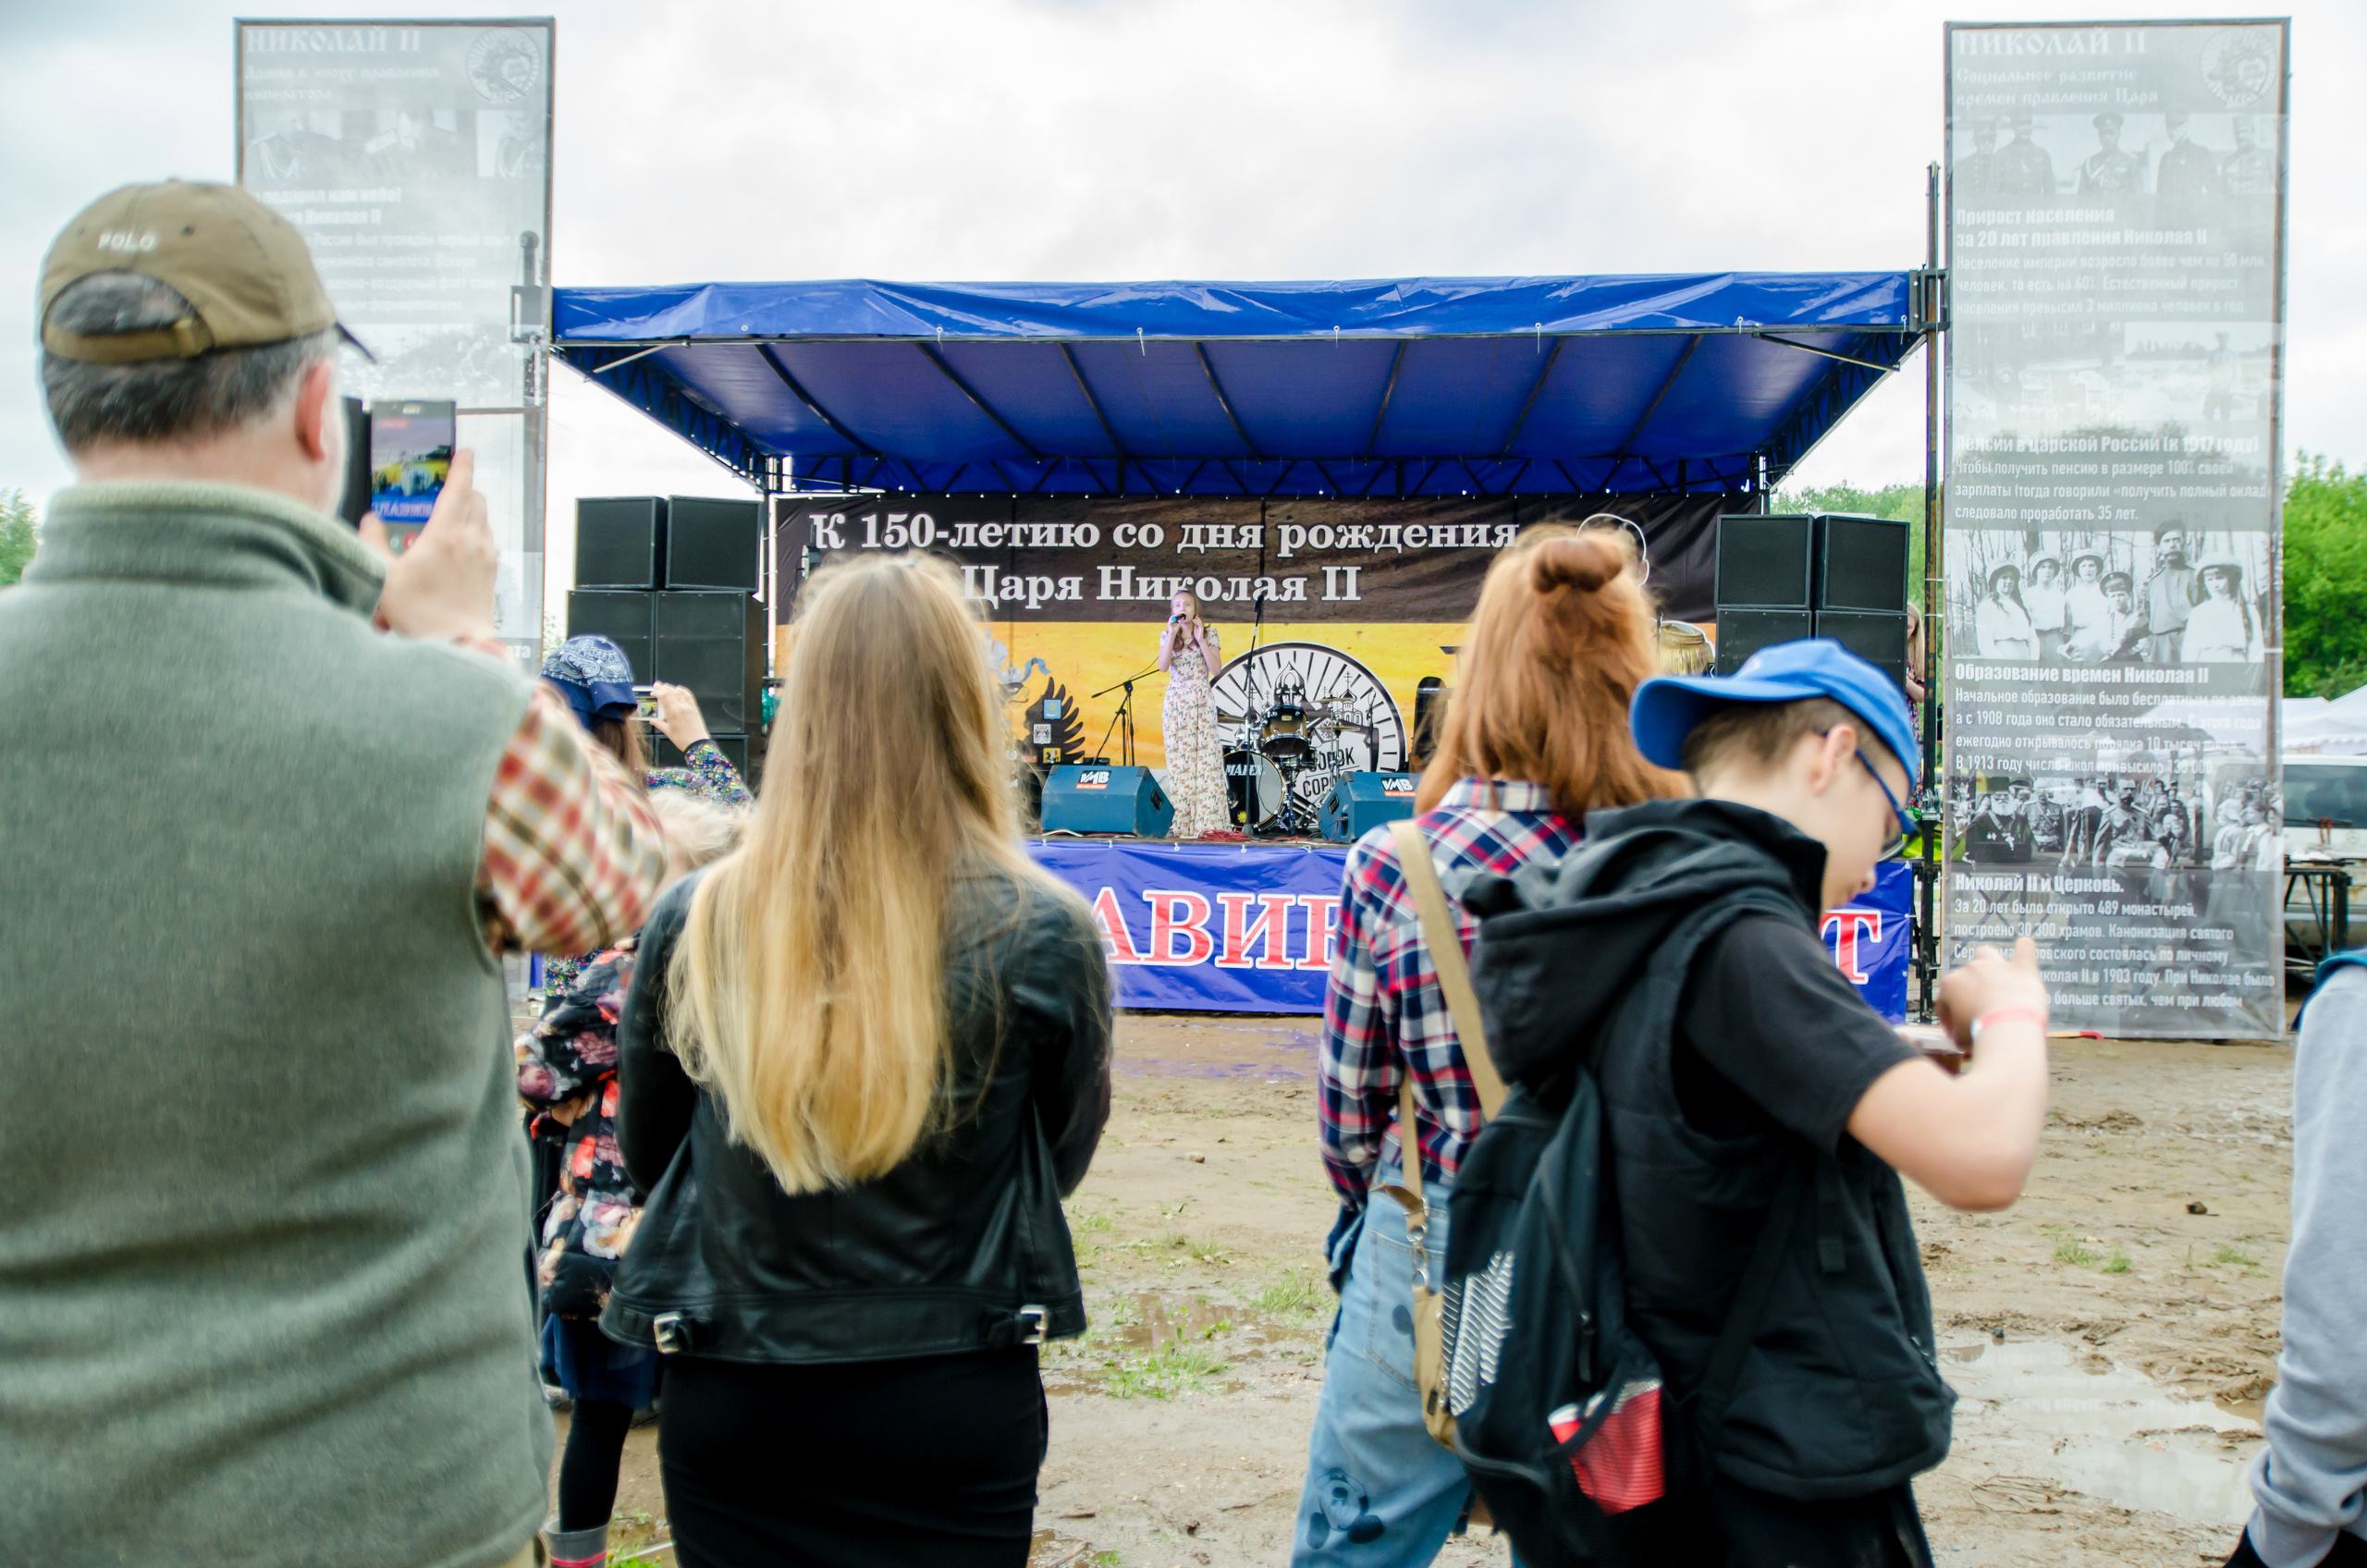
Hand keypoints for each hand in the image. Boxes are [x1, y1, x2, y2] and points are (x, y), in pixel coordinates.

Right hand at [363, 449, 497, 640]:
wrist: (456, 646)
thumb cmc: (419, 616)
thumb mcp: (382, 577)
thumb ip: (372, 543)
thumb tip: (370, 520)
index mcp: (446, 535)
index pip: (458, 489)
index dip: (462, 467)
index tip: (466, 452)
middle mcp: (471, 542)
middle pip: (477, 502)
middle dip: (467, 489)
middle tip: (453, 486)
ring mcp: (485, 559)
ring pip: (485, 522)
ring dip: (473, 512)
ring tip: (455, 516)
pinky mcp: (491, 577)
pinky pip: (489, 543)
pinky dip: (478, 534)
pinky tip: (464, 547)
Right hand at [649, 682, 708, 748]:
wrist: (697, 743)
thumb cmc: (681, 739)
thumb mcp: (667, 732)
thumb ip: (659, 724)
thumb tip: (652, 720)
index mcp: (672, 713)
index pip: (663, 697)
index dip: (657, 692)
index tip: (653, 691)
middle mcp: (680, 707)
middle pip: (670, 693)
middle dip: (662, 687)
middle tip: (657, 685)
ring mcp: (688, 706)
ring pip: (678, 693)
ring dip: (671, 688)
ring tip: (665, 686)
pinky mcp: (694, 708)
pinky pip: (688, 696)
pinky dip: (683, 691)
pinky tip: (679, 688)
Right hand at [1935, 936, 2047, 1051]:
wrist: (2007, 1027)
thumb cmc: (1979, 1033)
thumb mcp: (1960, 1039)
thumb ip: (1959, 1032)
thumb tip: (1963, 1037)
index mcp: (1951, 985)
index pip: (1946, 1001)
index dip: (1951, 1019)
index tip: (1960, 1033)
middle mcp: (1970, 970)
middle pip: (1966, 978)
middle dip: (1971, 993)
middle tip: (1979, 1012)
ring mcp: (1996, 966)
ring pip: (1985, 954)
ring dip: (1988, 964)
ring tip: (1994, 977)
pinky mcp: (2021, 968)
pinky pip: (2023, 950)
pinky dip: (2024, 949)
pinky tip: (2025, 945)